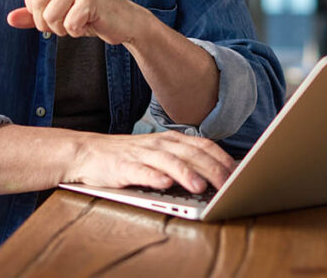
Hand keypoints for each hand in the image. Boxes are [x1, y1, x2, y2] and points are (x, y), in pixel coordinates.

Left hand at [7, 0, 143, 45]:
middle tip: (68, 22)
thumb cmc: (90, 15)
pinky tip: (90, 23)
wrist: (125, 21)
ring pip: (50, 17)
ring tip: (80, 21)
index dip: (37, 12)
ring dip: (63, 29)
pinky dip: (77, 31)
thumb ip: (33, 14)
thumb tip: (9, 18)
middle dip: (49, 24)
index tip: (56, 14)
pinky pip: (68, 25)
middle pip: (38, 6)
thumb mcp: (58, 12)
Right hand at [68, 130, 235, 193]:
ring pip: (168, 162)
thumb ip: (182, 160)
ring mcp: (141, 154)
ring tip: (200, 187)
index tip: (239, 172)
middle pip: (191, 154)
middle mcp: (159, 144)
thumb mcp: (158, 153)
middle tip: (228, 185)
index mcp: (170, 140)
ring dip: (186, 174)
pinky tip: (164, 184)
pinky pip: (140, 172)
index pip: (203, 146)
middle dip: (212, 170)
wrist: (88, 151)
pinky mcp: (123, 167)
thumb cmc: (128, 156)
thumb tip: (213, 175)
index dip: (222, 158)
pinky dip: (153, 177)